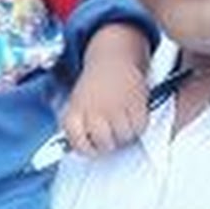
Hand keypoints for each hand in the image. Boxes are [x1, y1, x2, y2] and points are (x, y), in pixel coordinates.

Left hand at [63, 24, 149, 154]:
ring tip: (121, 122)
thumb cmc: (94, 85)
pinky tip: (132, 116)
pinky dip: (138, 126)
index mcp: (76, 110)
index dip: (85, 148)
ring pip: (123, 137)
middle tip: (109, 134)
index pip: (78, 143)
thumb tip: (70, 150)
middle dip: (107, 143)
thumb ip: (76, 126)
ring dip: (124, 135)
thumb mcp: (77, 103)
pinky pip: (139, 127)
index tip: (89, 146)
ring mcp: (116, 105)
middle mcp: (95, 108)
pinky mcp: (136, 101)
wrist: (112, 58)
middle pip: (103, 143)